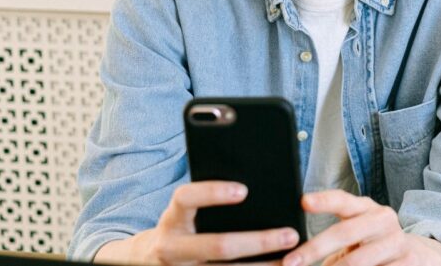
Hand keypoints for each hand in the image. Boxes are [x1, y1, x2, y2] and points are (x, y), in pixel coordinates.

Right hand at [93, 181, 299, 264]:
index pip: (186, 198)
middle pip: (218, 245)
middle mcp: (173, 247)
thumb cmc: (180, 225)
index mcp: (172, 218)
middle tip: (290, 234)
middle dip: (258, 241)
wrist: (147, 260)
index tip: (243, 190)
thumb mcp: (184, 210)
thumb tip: (251, 182)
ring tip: (293, 258)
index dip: (212, 193)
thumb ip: (206, 198)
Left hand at [282, 190, 440, 265]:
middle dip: (314, 248)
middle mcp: (382, 219)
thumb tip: (297, 252)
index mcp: (366, 208)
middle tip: (291, 262)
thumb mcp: (357, 233)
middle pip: (345, 232)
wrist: (420, 257)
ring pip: (360, 259)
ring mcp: (397, 241)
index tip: (303, 202)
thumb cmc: (374, 245)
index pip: (342, 200)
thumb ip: (334, 236)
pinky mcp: (409, 262)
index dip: (323, 200)